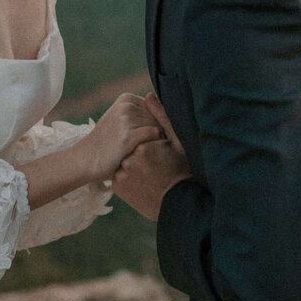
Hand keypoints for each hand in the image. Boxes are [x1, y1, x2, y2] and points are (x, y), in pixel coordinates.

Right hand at [82, 93, 162, 182]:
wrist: (85, 159)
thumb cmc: (108, 144)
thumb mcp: (121, 121)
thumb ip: (141, 114)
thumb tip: (167, 111)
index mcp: (126, 98)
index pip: (158, 108)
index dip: (161, 125)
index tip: (156, 139)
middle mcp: (127, 105)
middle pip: (160, 118)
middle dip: (161, 134)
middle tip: (152, 149)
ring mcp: (127, 119)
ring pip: (160, 128)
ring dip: (159, 142)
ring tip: (150, 154)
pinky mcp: (128, 135)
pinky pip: (156, 137)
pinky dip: (156, 147)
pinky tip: (149, 156)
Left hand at [113, 93, 192, 220]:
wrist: (177, 205)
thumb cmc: (182, 170)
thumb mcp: (178, 142)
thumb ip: (162, 117)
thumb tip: (149, 95)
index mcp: (143, 145)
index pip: (139, 132)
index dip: (150, 140)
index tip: (161, 151)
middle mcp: (128, 160)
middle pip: (130, 145)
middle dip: (140, 150)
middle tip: (155, 163)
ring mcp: (121, 175)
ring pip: (124, 159)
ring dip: (133, 162)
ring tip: (150, 173)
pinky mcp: (117, 186)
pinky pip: (120, 174)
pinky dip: (128, 175)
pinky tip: (142, 180)